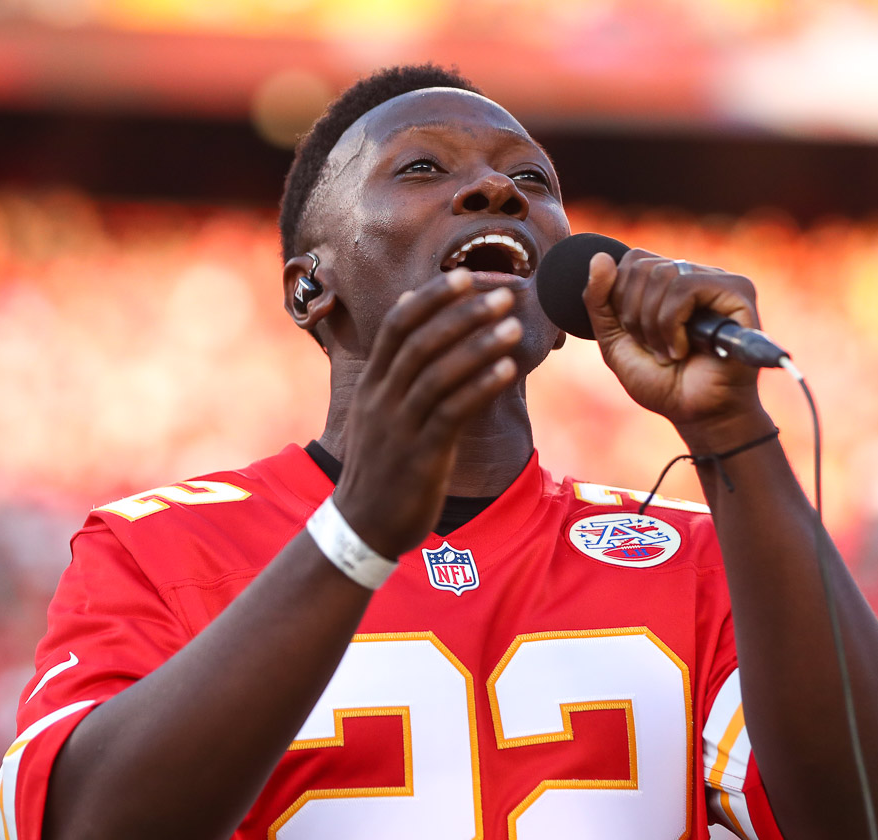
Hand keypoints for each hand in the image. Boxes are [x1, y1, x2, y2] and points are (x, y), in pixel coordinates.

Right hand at [333, 269, 519, 556]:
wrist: (363, 525)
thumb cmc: (381, 465)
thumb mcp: (378, 412)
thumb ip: (395, 366)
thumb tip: (408, 310)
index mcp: (373, 384)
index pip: (399, 326)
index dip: (432, 298)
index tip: (466, 275)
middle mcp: (382, 399)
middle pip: (422, 342)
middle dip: (464, 314)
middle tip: (504, 294)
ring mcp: (400, 426)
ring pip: (439, 373)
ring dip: (479, 345)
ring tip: (513, 326)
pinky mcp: (421, 455)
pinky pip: (452, 411)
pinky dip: (481, 386)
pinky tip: (507, 370)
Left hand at [581, 249, 766, 445]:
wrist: (698, 415)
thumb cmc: (663, 383)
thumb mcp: (615, 342)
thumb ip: (600, 301)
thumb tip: (599, 257)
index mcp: (671, 281)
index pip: (633, 260)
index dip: (620, 299)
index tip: (635, 336)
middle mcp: (697, 275)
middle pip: (643, 265)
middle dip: (634, 315)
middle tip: (652, 348)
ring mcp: (719, 281)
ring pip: (664, 274)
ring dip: (654, 324)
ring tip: (668, 353)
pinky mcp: (738, 292)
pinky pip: (686, 287)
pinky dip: (672, 324)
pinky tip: (683, 350)